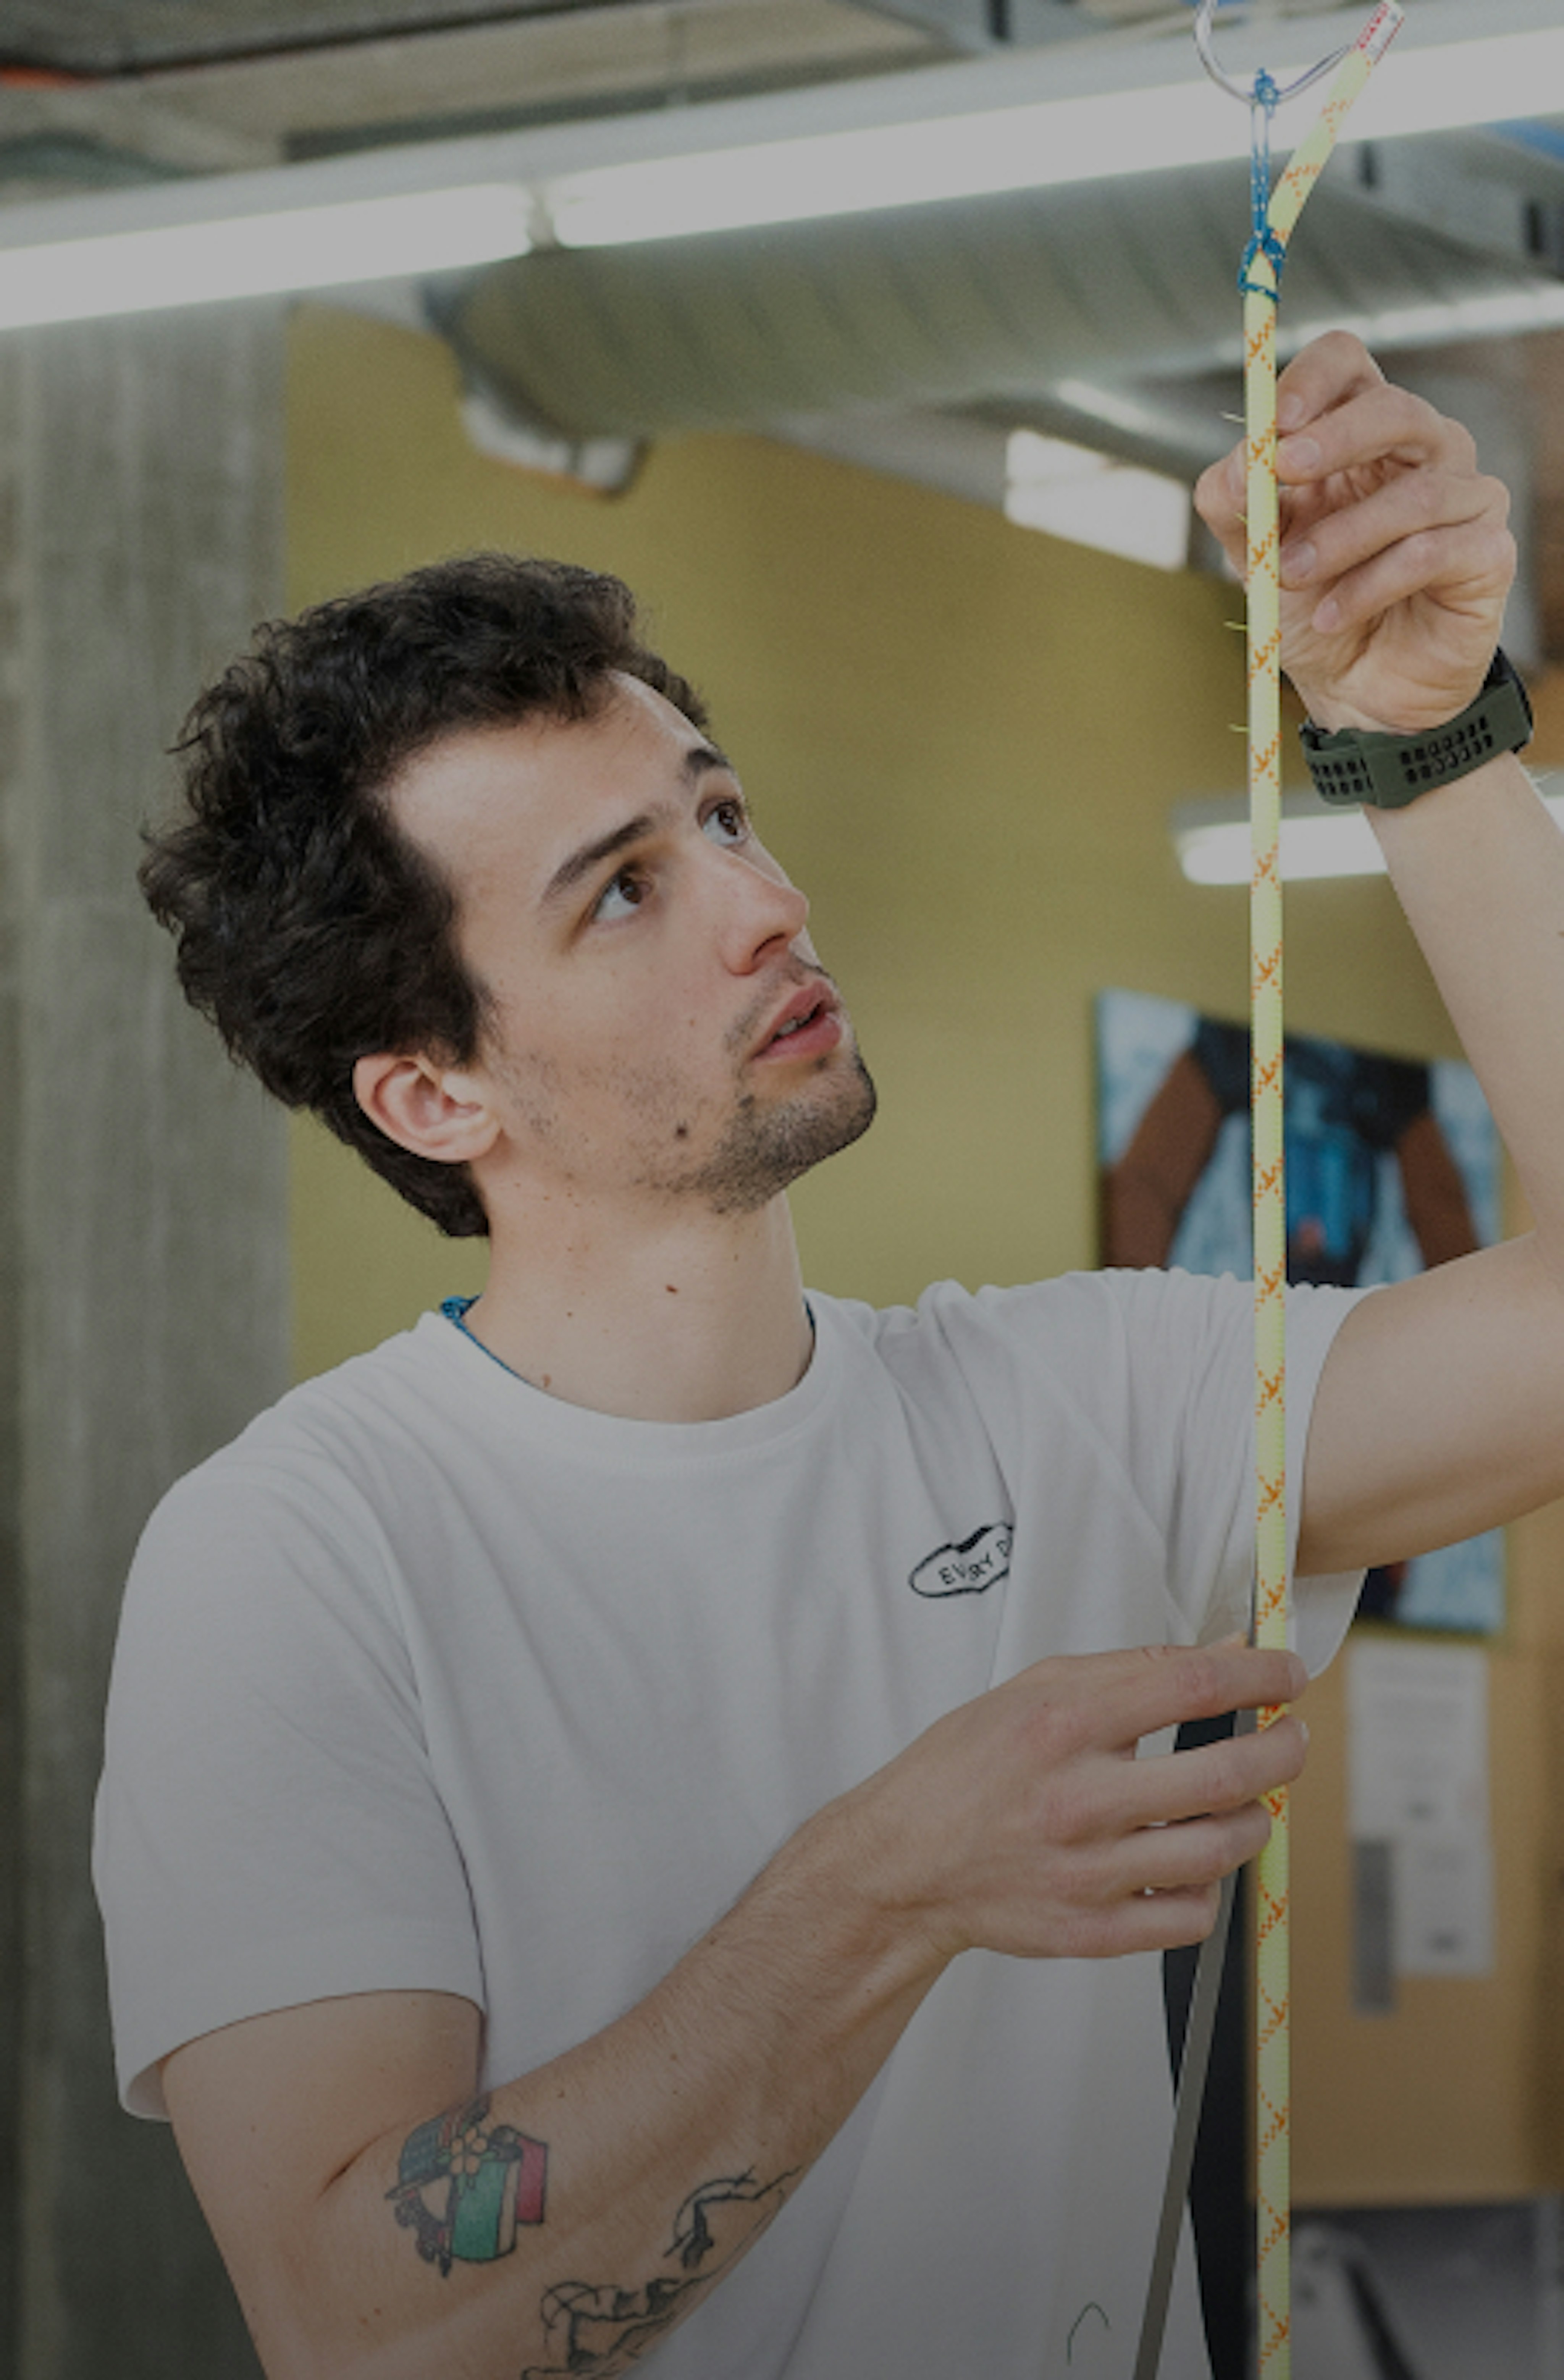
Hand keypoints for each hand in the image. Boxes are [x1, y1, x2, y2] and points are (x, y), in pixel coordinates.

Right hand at [846, 1640, 1307, 1965]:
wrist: (905, 1864)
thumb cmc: (969, 1768)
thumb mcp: (1036, 1688)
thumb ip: (1135, 1668)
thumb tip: (1228, 1650)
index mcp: (1063, 1724)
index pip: (1194, 1685)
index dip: (1261, 1674)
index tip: (1287, 1673)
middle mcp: (1079, 1798)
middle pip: (1228, 1770)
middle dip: (1284, 1747)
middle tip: (1291, 1737)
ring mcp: (1088, 1871)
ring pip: (1223, 1847)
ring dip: (1257, 1817)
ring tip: (1247, 1800)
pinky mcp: (1093, 1930)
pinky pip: (1193, 1915)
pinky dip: (1212, 1886)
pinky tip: (1194, 1861)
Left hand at [1195, 331, 1515, 734]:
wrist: (1357, 691)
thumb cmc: (1313, 608)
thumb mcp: (1254, 554)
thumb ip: (1235, 504)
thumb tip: (1237, 466)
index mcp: (1361, 435)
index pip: (1348, 365)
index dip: (1312, 380)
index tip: (1271, 422)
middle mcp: (1424, 452)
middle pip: (1395, 409)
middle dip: (1333, 438)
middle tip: (1284, 470)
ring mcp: (1465, 498)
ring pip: (1415, 492)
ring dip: (1342, 536)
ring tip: (1291, 577)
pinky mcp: (1487, 553)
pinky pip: (1433, 553)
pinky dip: (1372, 585)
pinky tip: (1332, 616)